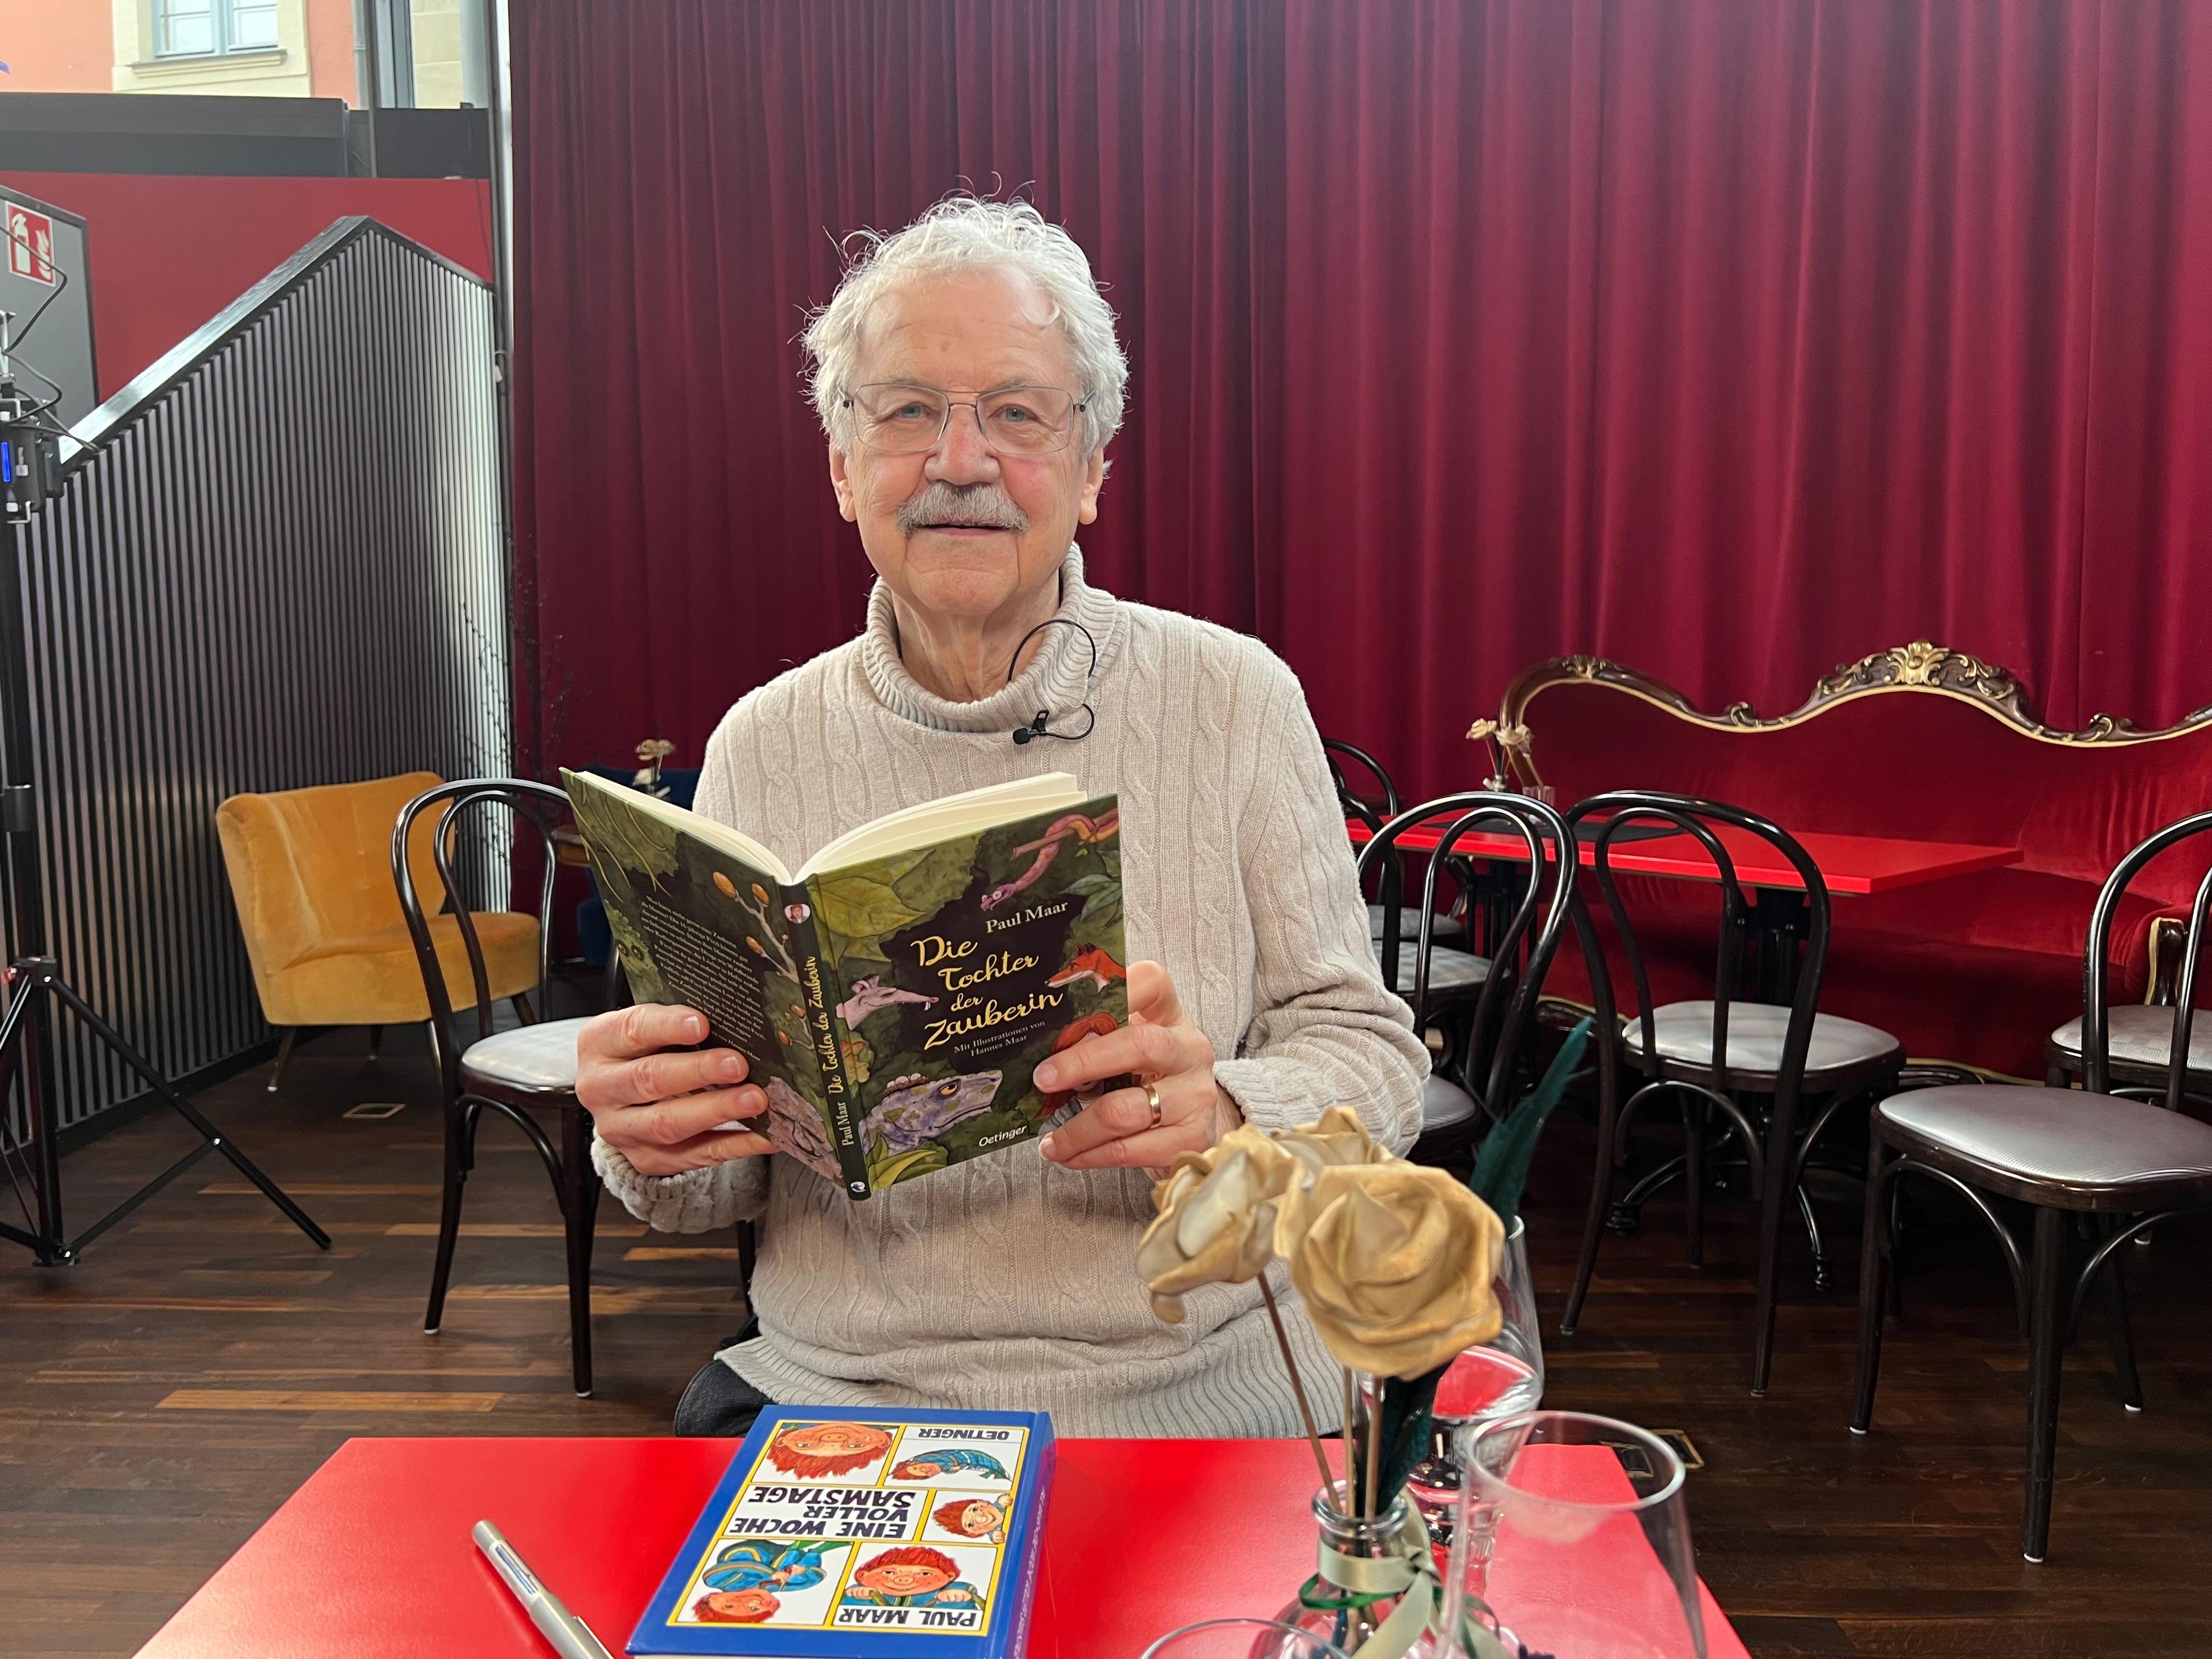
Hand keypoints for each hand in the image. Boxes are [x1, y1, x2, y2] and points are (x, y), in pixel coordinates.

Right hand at [574, 1004, 772, 1176]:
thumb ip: (679, 1022)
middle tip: (737, 1065)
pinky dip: (736, 1144)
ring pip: (668, 1124)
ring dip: (716, 1110)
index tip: (702, 1024)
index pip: (631, 1031)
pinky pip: (697, 1155)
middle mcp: (602, 1089)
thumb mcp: (648, 1028)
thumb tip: (733, 1018)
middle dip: (697, 1072)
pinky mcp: (649, 1159)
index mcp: (599, 1045)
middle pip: (648, 1080)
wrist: (623, 1100)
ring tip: (755, 1099)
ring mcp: (623, 1130)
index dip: (666, 1027)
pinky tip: (765, 1134)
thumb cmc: (645, 1050)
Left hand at [1035, 961, 1239, 1172]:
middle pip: (1138, 1045)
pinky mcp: (1190, 1139)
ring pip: (1123, 1111)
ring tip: (1049, 1140)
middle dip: (1081, 1063)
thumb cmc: (1151, 1077)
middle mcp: (1189, 1051)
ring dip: (1075, 1130)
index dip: (1119, 985)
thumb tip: (1039, 1049)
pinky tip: (1071, 1156)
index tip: (1072, 998)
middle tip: (1042, 1079)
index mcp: (1171, 1016)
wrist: (1196, 1124)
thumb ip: (1098, 1036)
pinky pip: (1129, 1150)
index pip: (1151, 983)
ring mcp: (1195, 1096)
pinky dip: (1091, 1156)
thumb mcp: (1132, 1045)